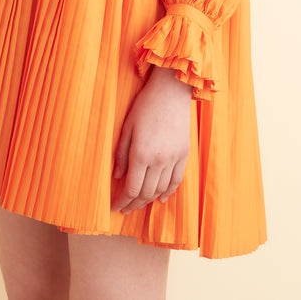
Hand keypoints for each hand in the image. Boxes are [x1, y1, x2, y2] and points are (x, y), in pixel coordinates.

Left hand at [111, 66, 191, 213]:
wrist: (171, 91)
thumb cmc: (145, 105)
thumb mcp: (127, 127)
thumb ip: (122, 154)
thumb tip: (118, 176)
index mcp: (141, 153)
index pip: (131, 188)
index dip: (123, 201)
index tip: (116, 207)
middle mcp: (158, 160)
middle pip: (146, 192)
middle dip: (134, 204)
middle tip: (125, 208)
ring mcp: (173, 158)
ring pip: (161, 189)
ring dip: (149, 200)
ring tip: (139, 203)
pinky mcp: (184, 154)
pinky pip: (176, 180)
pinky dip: (168, 192)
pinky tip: (160, 198)